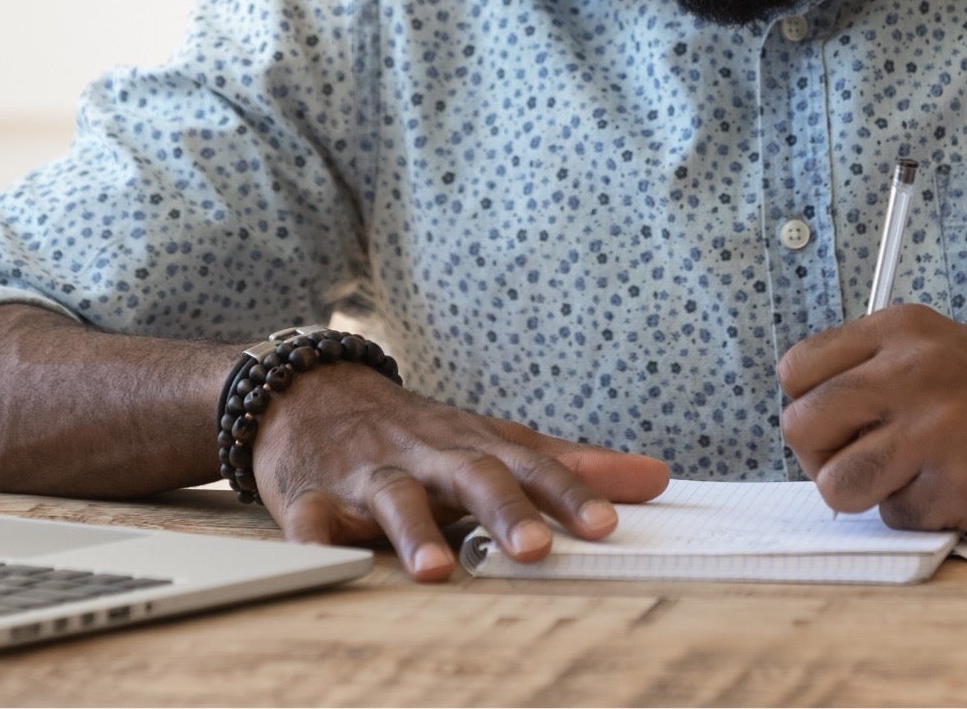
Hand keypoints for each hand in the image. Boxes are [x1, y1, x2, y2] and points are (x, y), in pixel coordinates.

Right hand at [252, 361, 670, 580]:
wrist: (315, 395)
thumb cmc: (421, 435)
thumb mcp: (494, 441)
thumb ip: (569, 466)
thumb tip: (655, 478)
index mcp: (475, 447)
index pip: (532, 467)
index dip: (569, 494)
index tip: (607, 524)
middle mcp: (428, 458)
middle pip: (471, 476)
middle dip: (503, 510)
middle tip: (535, 548)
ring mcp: (369, 477)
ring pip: (393, 499)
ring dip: (415, 532)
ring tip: (438, 570)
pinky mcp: (312, 499)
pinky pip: (310, 522)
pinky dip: (313, 540)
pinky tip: (324, 557)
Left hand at [777, 304, 966, 534]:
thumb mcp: (929, 347)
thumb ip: (865, 369)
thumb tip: (801, 417)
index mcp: (898, 330)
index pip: (795, 369)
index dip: (807, 406)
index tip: (836, 423)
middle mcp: (911, 371)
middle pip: (800, 427)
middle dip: (820, 457)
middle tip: (859, 461)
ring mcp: (936, 429)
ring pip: (835, 485)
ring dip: (864, 495)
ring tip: (903, 479)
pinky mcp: (959, 485)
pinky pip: (896, 517)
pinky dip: (918, 514)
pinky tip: (953, 488)